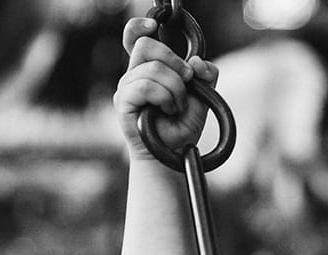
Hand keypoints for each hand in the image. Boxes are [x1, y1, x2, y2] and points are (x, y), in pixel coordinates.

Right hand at [113, 16, 218, 161]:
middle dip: (173, 60)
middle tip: (187, 80)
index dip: (141, 27)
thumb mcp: (202, 97)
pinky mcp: (123, 102)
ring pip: (152, 69)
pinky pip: (145, 86)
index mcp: (149, 69)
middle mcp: (134, 75)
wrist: (174, 154)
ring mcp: (126, 88)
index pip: (135, 38)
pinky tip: (168, 110)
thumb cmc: (183, 127)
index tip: (154, 26)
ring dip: (174, 88)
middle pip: (145, 45)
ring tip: (177, 106)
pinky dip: (164, 97)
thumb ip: (205, 75)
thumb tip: (196, 62)